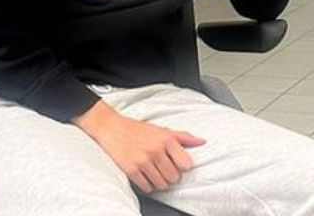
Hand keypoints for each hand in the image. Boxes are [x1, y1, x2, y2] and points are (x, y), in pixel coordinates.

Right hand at [73, 102, 205, 193]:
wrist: (111, 127)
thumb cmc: (137, 129)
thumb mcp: (161, 129)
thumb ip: (182, 137)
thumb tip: (202, 141)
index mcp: (166, 139)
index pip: (186, 164)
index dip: (182, 167)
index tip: (176, 164)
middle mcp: (156, 150)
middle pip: (174, 177)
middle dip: (170, 176)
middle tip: (162, 170)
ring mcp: (143, 160)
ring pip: (161, 185)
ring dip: (159, 183)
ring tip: (153, 173)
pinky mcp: (131, 169)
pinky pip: (147, 187)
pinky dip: (147, 186)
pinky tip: (144, 177)